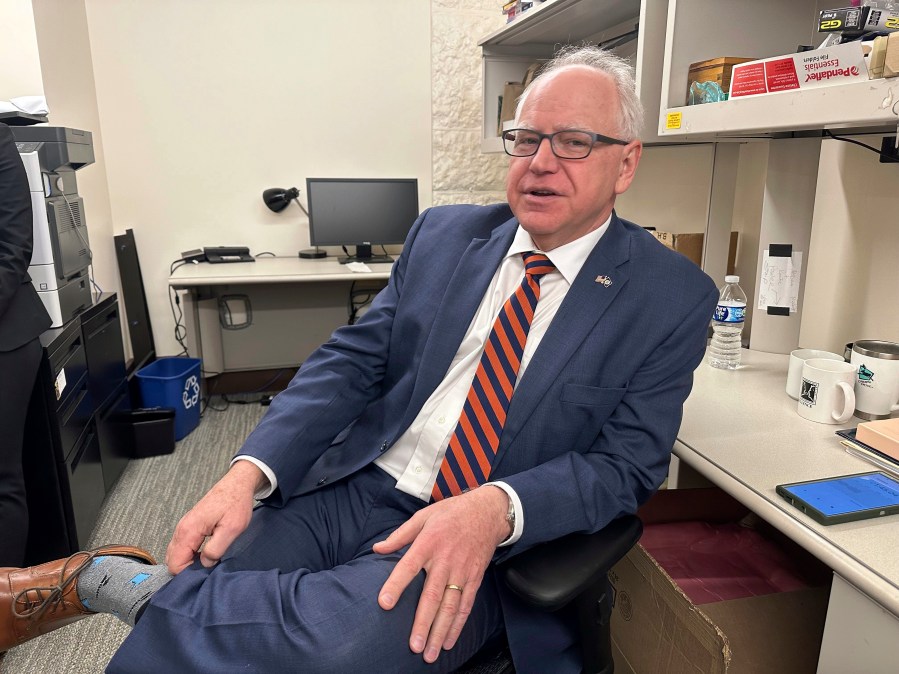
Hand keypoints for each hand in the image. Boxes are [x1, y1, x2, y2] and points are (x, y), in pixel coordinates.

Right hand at [165, 460, 265, 573]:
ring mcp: (184, 527)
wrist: (236, 484)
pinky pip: (182, 546)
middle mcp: (181, 529)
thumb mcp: (232, 528)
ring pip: (176, 553)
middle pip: (172, 560)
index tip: (204, 575)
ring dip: (188, 562)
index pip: (175, 564)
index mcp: (189, 531)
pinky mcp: (189, 526)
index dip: (188, 574)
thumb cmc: (235, 503)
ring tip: (207, 564)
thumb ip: (216, 548)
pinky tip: (205, 555)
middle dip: (186, 570)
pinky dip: (189, 554)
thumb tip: (205, 563)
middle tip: (206, 571)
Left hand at [372, 485, 510, 663]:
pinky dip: (458, 625)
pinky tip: (449, 641)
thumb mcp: (423, 516)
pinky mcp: (475, 578)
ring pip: (451, 606)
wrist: (487, 511)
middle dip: (423, 623)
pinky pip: (466, 605)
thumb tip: (377, 549)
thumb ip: (400, 535)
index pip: (408, 566)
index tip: (384, 603)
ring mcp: (462, 571)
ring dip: (440, 631)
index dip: (396, 585)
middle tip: (414, 646)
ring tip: (431, 653)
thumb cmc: (451, 513)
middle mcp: (445, 560)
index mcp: (428, 543)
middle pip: (432, 596)